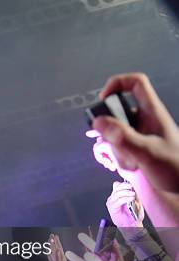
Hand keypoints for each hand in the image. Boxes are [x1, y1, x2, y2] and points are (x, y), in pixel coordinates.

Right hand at [87, 73, 178, 192]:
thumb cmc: (175, 168)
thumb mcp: (148, 152)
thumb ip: (124, 138)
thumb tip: (98, 122)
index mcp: (153, 112)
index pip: (135, 84)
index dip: (117, 84)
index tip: (103, 98)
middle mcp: (145, 121)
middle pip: (117, 112)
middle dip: (109, 129)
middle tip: (114, 144)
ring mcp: (139, 135)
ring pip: (114, 132)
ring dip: (115, 148)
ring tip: (131, 162)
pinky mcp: (135, 148)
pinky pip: (117, 146)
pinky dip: (117, 156)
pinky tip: (130, 166)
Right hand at [106, 181, 144, 226]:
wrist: (131, 224)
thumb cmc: (134, 214)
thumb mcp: (136, 201)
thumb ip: (134, 194)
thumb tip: (136, 187)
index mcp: (118, 194)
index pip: (117, 184)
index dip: (124, 183)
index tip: (133, 182)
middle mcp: (113, 197)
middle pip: (117, 186)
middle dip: (125, 185)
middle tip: (132, 186)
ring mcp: (111, 201)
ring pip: (117, 192)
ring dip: (126, 192)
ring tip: (133, 194)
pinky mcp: (111, 207)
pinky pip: (118, 200)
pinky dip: (125, 198)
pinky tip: (131, 199)